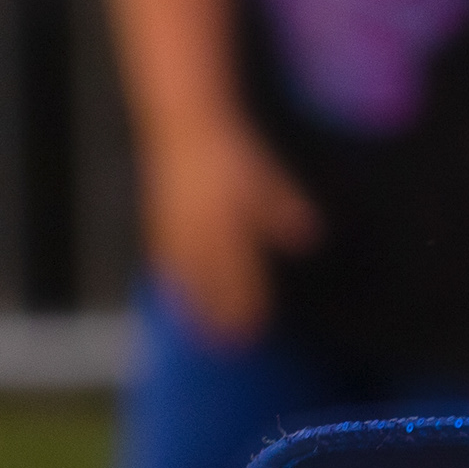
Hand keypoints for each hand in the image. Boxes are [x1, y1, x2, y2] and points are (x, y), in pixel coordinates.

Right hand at [141, 121, 319, 344]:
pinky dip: (173, 279)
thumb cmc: (232, 149)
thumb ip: (283, 208)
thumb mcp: (264, 175)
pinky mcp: (158, 217)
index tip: (256, 331)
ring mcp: (174, 226)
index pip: (238, 274)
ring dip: (194, 306)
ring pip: (186, 276)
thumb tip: (310, 239)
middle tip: (229, 348)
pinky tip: (175, 291)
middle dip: (221, 315)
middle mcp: (197, 229)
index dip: (247, 304)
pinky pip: (165, 258)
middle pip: (211, 283)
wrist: (184, 120)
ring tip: (201, 334)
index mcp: (225, 221)